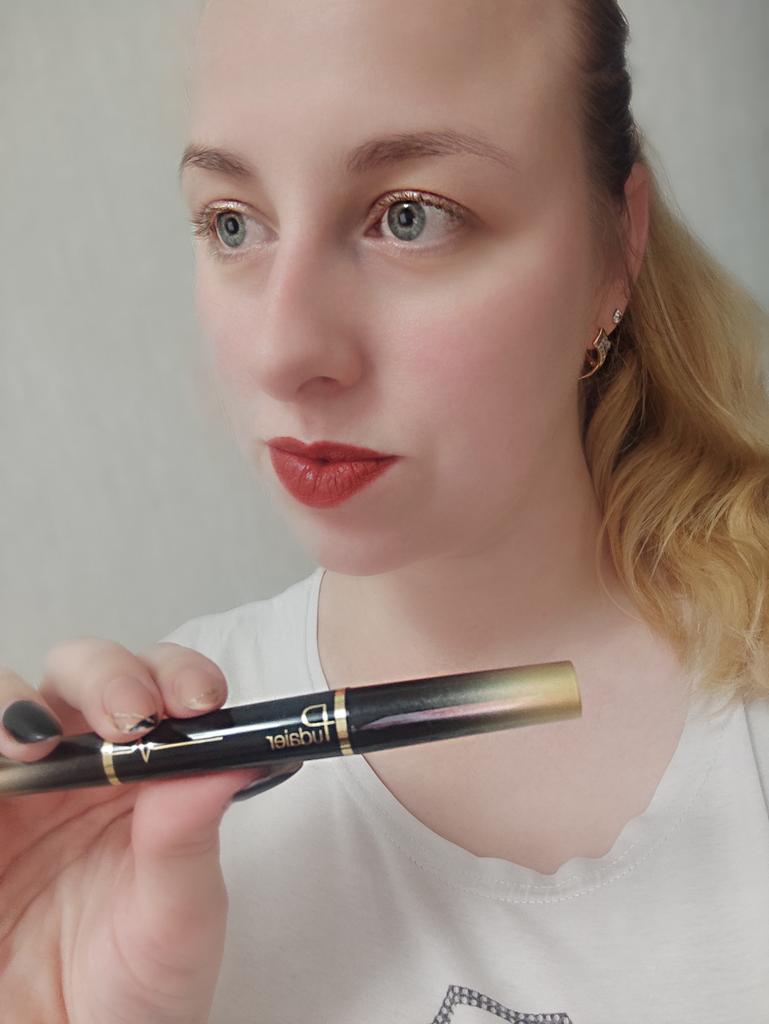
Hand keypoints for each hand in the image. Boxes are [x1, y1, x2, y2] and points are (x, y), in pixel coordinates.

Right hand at [0, 638, 300, 1023]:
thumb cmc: (136, 989)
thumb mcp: (177, 919)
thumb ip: (188, 837)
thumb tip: (226, 755)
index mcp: (145, 773)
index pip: (162, 688)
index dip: (177, 675)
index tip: (198, 701)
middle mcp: (79, 763)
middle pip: (81, 672)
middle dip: (104, 677)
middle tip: (127, 718)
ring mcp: (16, 788)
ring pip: (7, 700)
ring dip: (14, 703)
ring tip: (29, 744)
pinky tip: (0, 772)